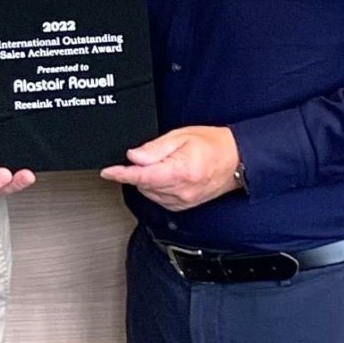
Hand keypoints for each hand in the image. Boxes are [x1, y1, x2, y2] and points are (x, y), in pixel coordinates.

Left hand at [101, 126, 239, 211]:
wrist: (236, 160)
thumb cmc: (213, 145)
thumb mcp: (181, 137)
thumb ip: (155, 148)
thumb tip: (133, 156)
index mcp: (180, 172)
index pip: (141, 176)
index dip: (121, 174)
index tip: (107, 171)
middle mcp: (181, 191)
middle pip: (143, 185)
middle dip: (137, 171)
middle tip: (146, 156)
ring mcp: (183, 201)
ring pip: (149, 193)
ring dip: (146, 180)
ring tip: (162, 163)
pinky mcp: (184, 206)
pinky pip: (159, 199)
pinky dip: (155, 188)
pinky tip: (165, 176)